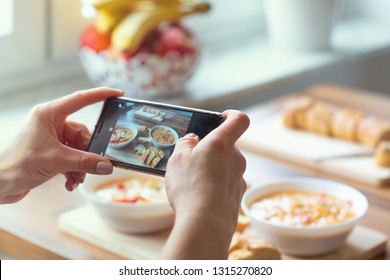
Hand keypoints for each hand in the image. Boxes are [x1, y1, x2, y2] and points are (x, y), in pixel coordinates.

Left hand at [0, 87, 122, 202]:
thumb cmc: (16, 164)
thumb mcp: (56, 161)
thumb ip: (84, 162)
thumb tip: (107, 165)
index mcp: (48, 114)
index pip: (80, 99)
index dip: (100, 95)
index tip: (117, 94)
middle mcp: (50, 123)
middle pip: (83, 133)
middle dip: (87, 153)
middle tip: (91, 166)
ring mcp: (50, 138)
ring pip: (78, 148)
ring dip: (80, 166)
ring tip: (76, 178)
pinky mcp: (50, 152)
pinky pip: (71, 157)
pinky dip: (73, 170)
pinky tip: (69, 182)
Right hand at [162, 110, 249, 258]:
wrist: (205, 224)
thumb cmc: (190, 188)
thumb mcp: (177, 159)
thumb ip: (185, 144)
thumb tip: (193, 140)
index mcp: (221, 144)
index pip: (239, 120)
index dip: (232, 115)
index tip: (221, 117)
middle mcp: (235, 159)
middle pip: (227, 146)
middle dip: (211, 149)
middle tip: (192, 158)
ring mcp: (239, 179)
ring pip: (226, 166)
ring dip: (212, 168)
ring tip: (192, 181)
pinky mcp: (237, 196)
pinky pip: (226, 184)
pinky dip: (215, 186)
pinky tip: (200, 196)